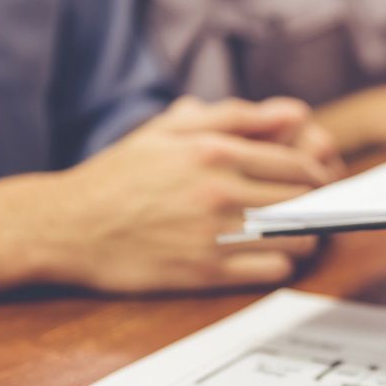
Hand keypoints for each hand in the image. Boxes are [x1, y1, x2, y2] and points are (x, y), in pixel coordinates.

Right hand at [45, 97, 333, 292]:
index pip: (298, 162)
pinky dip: (281, 264)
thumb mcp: (170, 132)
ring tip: (293, 233)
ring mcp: (212, 234)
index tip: (319, 181)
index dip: (319, 173)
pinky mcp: (204, 273)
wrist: (66, 226)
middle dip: (316, 204)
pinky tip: (269, 257)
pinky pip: (271, 271)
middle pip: (303, 200)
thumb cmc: (121, 174)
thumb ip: (235, 117)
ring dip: (304, 236)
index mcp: (213, 151)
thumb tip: (295, 112)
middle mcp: (218, 191)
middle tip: (313, 207)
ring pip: (296, 238)